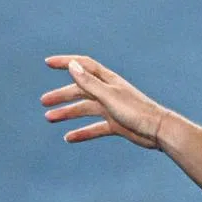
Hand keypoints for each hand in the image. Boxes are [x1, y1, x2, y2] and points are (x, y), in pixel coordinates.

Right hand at [42, 55, 171, 148]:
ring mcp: (111, 109)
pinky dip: (82, 132)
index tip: (48, 63)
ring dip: (67, 113)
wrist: (157, 131)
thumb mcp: (108, 96)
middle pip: (80, 90)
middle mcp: (108, 92)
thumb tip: (72, 66)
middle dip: (61, 95)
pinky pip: (94, 128)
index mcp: (107, 81)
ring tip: (50, 119)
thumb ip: (89, 82)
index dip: (66, 63)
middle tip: (44, 103)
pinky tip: (69, 138)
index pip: (83, 66)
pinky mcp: (115, 124)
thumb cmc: (136, 111)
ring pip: (84, 109)